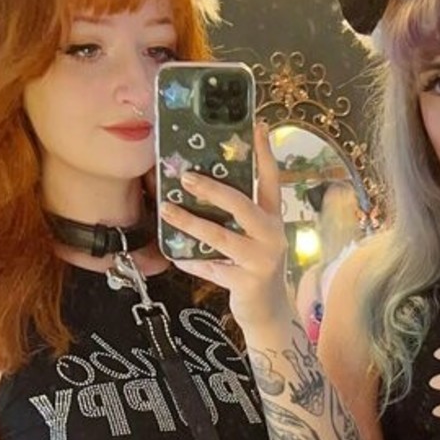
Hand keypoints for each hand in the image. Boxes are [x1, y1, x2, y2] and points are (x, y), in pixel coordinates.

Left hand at [160, 123, 290, 329]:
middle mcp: (272, 235)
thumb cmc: (254, 268)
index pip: (271, 180)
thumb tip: (199, 188)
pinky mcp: (246, 282)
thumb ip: (237, 217)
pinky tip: (176, 255)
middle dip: (212, 189)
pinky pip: (211, 268)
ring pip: (221, 237)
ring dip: (191, 222)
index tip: (257, 125)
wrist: (268, 313)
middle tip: (186, 176)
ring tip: (167, 209)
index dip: (265, 153)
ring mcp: (260, 260)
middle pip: (242, 204)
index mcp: (273, 218)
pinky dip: (192, 262)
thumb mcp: (253, 238)